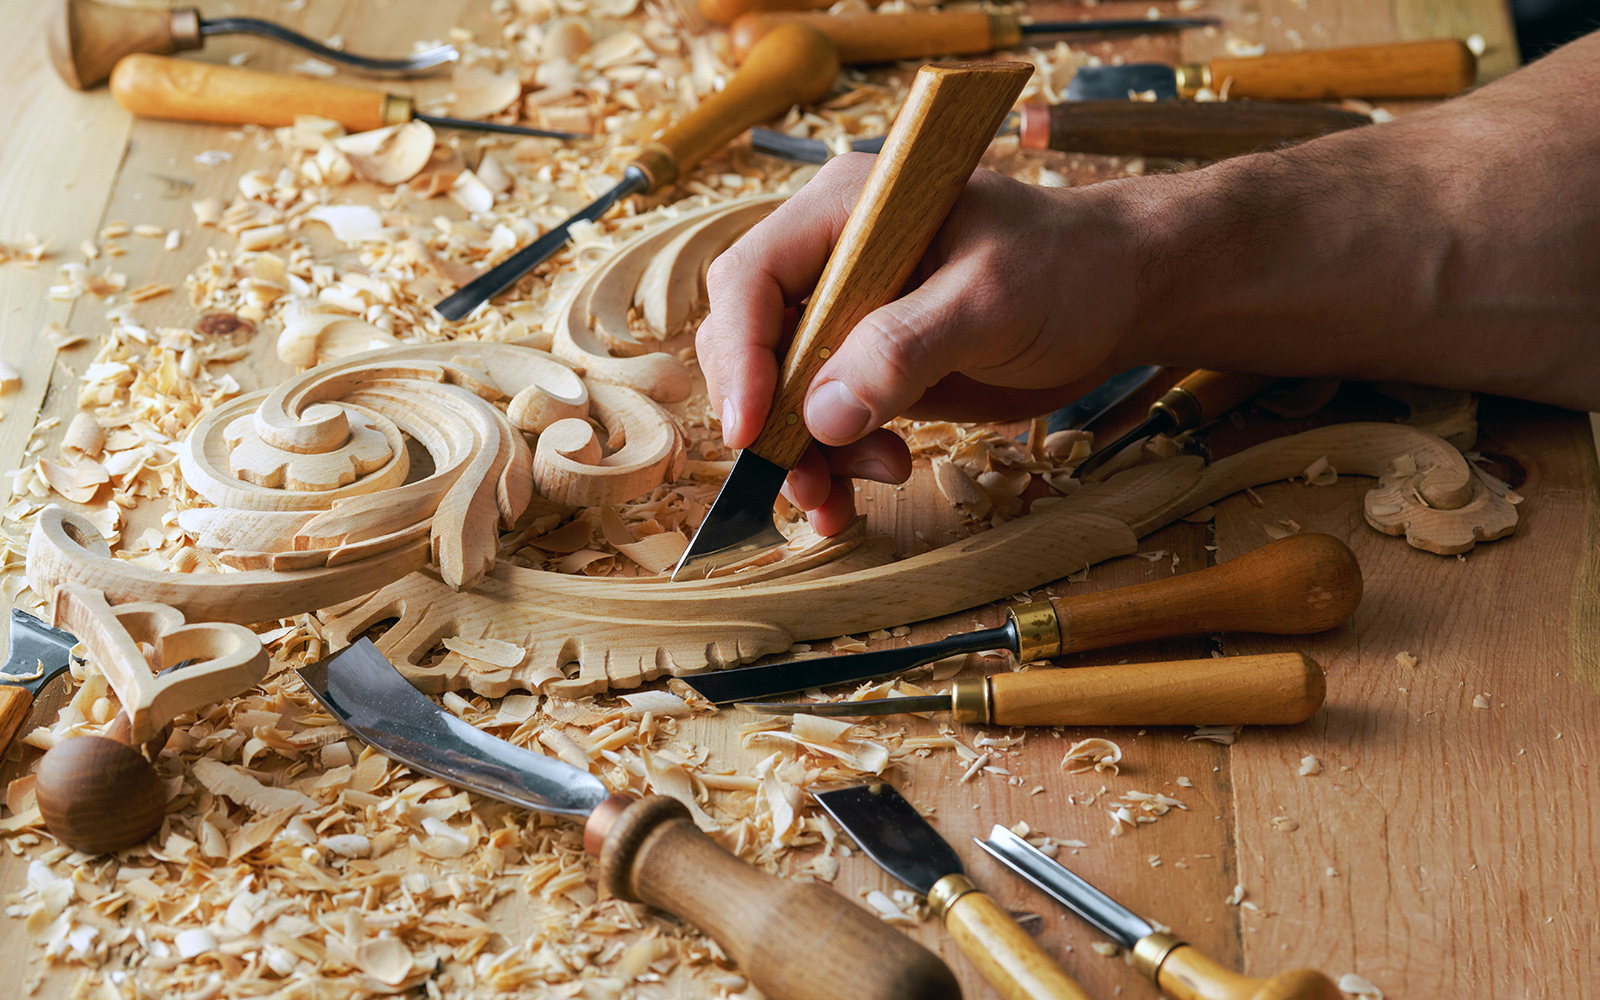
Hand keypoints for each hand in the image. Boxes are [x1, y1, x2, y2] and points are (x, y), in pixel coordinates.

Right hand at [696, 154, 1137, 533]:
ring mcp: (851, 317)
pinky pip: (826, 422)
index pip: (752, 280)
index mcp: (845, 213)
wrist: (1121, 296)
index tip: (752, 430)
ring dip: (802, 456)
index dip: (740, 355)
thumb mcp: (989, 301)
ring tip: (840, 501)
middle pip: (754, 343)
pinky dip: (831, 465)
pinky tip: (857, 495)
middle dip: (769, 418)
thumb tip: (821, 414)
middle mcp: (833, 261)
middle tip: (804, 479)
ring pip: (784, 395)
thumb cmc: (1067, 269)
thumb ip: (903, 349)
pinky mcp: (874, 367)